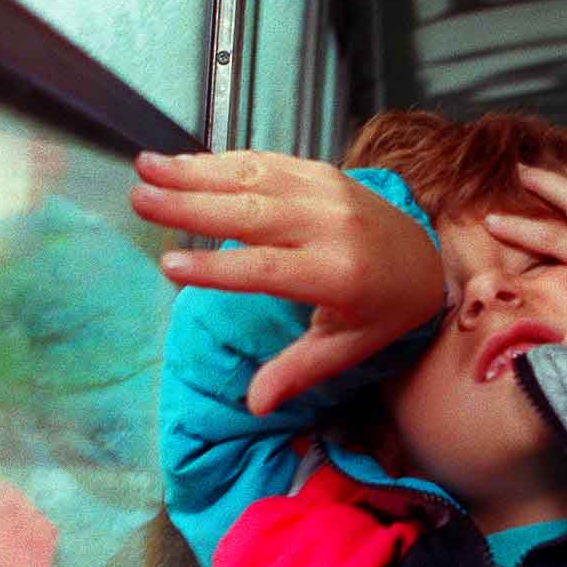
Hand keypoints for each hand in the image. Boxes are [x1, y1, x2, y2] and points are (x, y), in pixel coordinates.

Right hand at [133, 150, 442, 414]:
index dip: (216, 269)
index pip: (266, 270)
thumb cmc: (381, 312)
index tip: (168, 266)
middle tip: (139, 200)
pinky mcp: (322, 171)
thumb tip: (255, 405)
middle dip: (190, 206)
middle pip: (250, 214)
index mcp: (337, 274)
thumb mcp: (347, 349)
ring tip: (145, 167)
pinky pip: (266, 162)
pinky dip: (222, 160)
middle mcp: (332, 225)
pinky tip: (183, 161)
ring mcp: (327, 191)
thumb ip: (298, 371)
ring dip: (195, 171)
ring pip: (253, 178)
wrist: (427, 260)